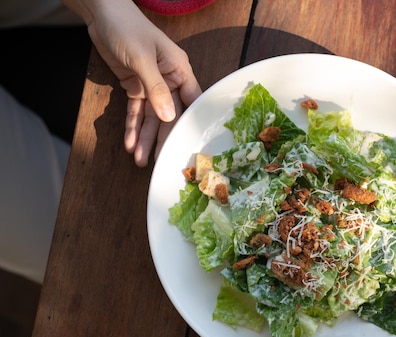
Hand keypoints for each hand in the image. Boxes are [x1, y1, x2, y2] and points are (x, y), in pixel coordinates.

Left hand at [63, 0, 201, 166]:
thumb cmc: (127, 28)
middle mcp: (169, 80)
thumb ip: (156, 88)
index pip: (191, 102)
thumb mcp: (142, 58)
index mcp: (179, 70)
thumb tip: (168, 117)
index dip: (191, 124)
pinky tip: (129, 143)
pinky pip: (136, 112)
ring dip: (145, 137)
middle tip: (159, 160)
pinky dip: (132, 127)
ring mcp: (152, 85)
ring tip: (140, 159)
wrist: (102, 14)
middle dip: (162, 137)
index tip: (189, 146)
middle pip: (170, 115)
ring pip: (151, 118)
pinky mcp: (136, 87)